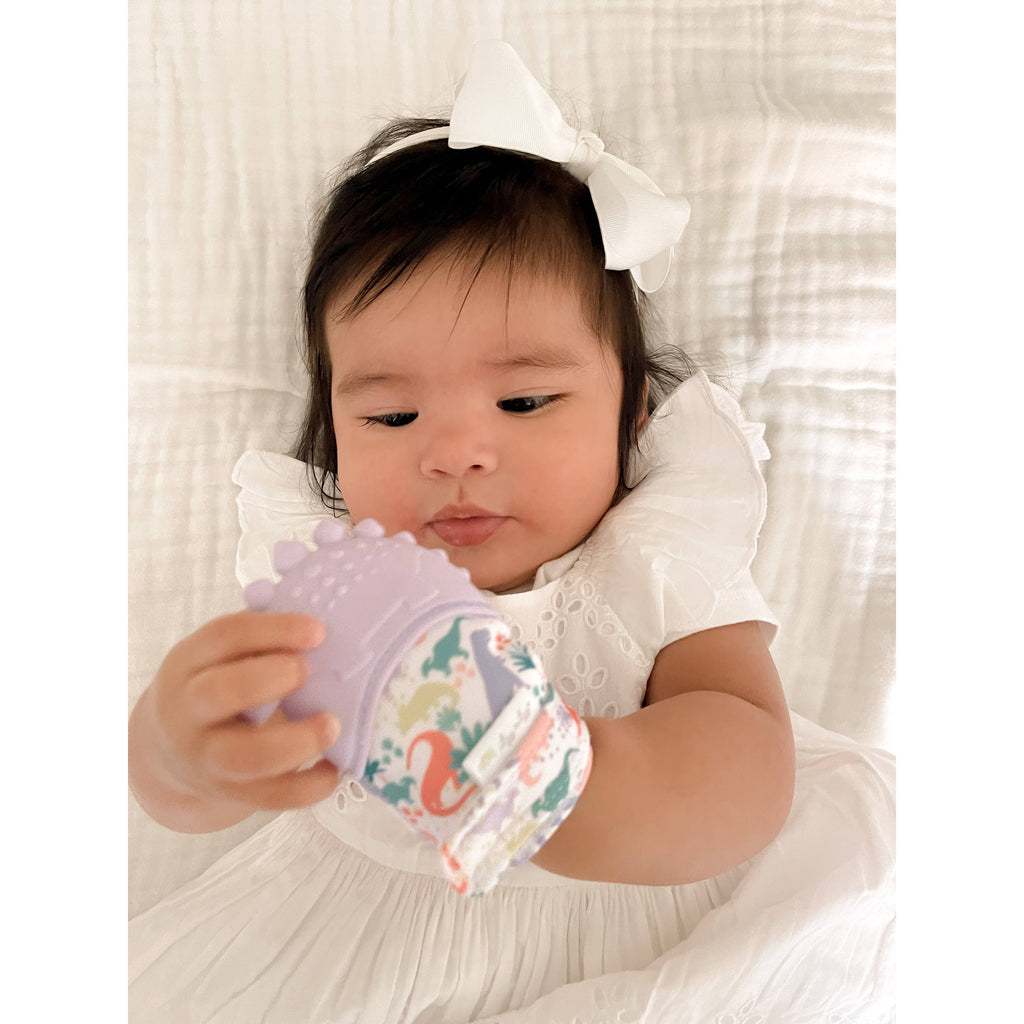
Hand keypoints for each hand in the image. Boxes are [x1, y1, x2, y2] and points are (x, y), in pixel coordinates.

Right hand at [128, 611, 340, 831]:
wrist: (169, 754)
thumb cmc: (215, 687)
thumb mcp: (218, 657)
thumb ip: (258, 641)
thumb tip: (320, 631)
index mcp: (189, 663)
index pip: (225, 636)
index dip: (274, 630)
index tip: (318, 631)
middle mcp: (190, 711)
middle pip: (220, 693)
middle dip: (269, 678)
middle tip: (307, 671)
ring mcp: (208, 758)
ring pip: (245, 757)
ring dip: (296, 741)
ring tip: (331, 724)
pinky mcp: (233, 792)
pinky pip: (271, 797)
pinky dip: (309, 787)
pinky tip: (334, 768)